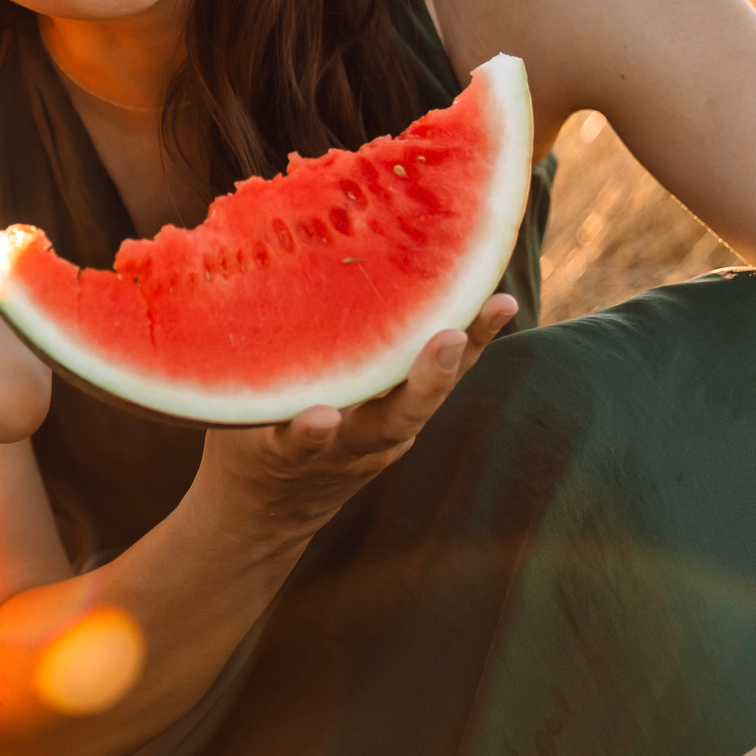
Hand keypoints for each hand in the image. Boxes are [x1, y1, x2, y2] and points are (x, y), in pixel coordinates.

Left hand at [194, 294, 517, 553]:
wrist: (253, 509)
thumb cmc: (299, 422)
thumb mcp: (338, 385)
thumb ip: (357, 339)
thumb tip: (365, 245)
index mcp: (388, 399)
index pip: (440, 363)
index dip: (475, 336)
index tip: (502, 300)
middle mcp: (373, 426)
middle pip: (420, 399)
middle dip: (444, 368)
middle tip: (457, 332)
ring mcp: (334, 445)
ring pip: (378, 425)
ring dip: (403, 395)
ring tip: (421, 359)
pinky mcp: (282, 457)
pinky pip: (298, 444)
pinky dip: (309, 432)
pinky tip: (319, 416)